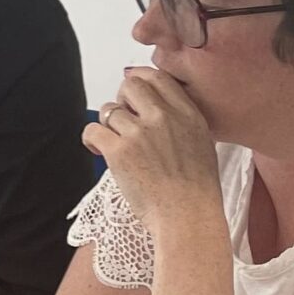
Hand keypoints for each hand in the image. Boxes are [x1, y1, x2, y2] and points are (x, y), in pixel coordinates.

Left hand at [84, 68, 224, 230]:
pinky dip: (91, 139)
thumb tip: (157, 108)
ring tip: (116, 145)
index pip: (157, 77)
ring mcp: (139, 132)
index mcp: (187, 114)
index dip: (139, 80)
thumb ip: (181, 120)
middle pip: (129, 85)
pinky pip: (92, 130)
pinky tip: (99, 150)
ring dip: (108, 125)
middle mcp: (163, 117)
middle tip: (123, 120)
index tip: (132, 93)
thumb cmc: (196, 190)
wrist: (188, 217)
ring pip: (109, 110)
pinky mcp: (118, 150)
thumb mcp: (202, 143)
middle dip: (122, 99)